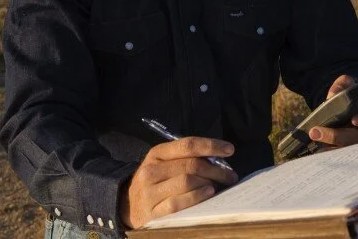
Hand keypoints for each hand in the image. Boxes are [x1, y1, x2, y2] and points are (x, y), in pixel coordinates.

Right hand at [119, 137, 237, 228]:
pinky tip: (208, 194)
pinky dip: (197, 197)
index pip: (188, 145)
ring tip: (219, 185)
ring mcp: (150, 192)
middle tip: (231, 175)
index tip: (230, 150)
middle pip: (191, 165)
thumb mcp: (164, 163)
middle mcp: (151, 170)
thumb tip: (218, 158)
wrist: (126, 204)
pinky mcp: (152, 212)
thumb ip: (186, 158)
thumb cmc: (154, 181)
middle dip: (216, 169)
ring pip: (187, 182)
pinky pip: (180, 203)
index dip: (211, 145)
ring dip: (208, 183)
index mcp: (157, 154)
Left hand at [308, 75, 357, 147]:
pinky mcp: (351, 153)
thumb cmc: (349, 96)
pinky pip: (343, 157)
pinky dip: (329, 153)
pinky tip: (317, 148)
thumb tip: (334, 95)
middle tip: (317, 132)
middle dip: (338, 136)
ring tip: (314, 138)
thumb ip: (343, 85)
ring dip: (331, 147)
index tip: (354, 120)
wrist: (342, 109)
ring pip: (351, 150)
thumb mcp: (346, 86)